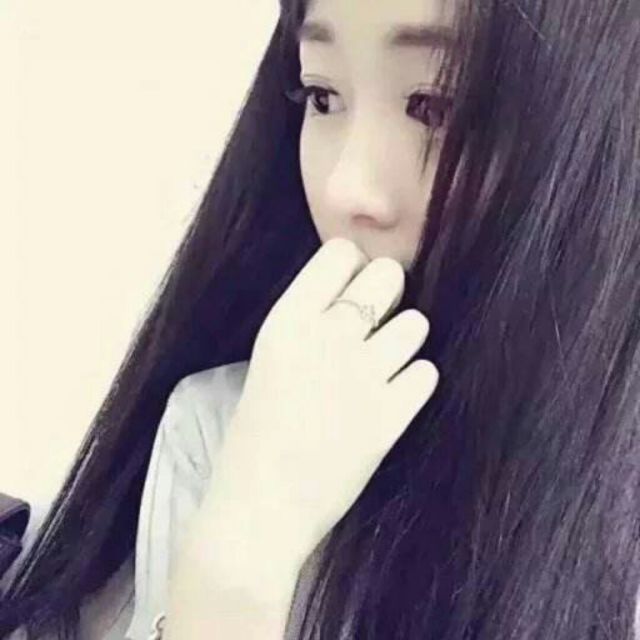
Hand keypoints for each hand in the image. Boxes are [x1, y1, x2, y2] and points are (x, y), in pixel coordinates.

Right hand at [206, 237, 438, 563]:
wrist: (260, 509)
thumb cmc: (256, 437)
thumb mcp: (270, 363)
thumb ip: (309, 326)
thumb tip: (356, 300)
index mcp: (286, 323)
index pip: (340, 254)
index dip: (353, 266)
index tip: (353, 287)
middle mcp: (326, 339)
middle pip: (387, 276)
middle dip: (388, 293)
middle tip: (378, 320)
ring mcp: (362, 376)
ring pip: (416, 324)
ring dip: (404, 340)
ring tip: (384, 366)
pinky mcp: (390, 416)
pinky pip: (427, 373)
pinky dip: (415, 383)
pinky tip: (393, 399)